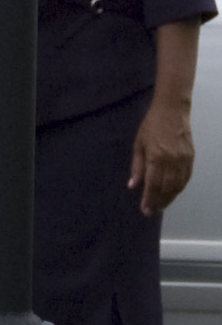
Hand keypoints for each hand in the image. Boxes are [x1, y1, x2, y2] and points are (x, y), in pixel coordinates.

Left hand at [130, 98, 195, 216]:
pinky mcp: (191, 158)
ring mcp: (184, 160)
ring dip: (170, 198)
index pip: (153, 184)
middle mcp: (172, 161)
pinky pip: (186, 178)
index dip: (149, 199)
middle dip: (159, 202)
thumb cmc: (151, 126)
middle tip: (151, 212)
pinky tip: (172, 193)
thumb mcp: (138, 144)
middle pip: (167, 188)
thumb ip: (137, 166)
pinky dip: (179, 188)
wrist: (172, 112)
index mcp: (156, 157)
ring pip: (178, 185)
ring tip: (161, 206)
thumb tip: (133, 185)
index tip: (145, 210)